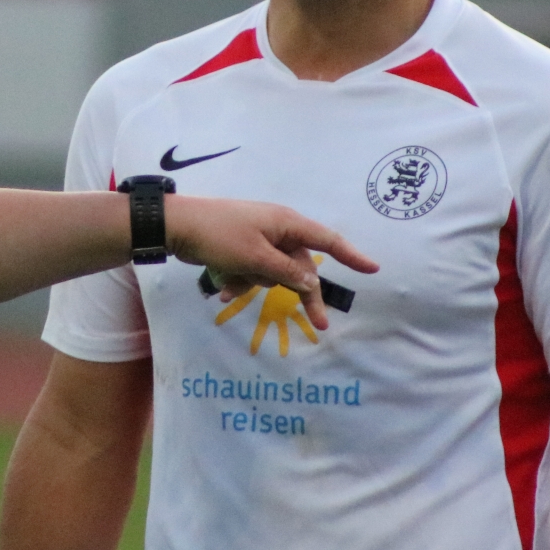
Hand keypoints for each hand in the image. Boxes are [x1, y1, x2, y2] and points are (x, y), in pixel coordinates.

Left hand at [165, 196, 376, 328]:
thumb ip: (286, 272)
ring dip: (255, 282)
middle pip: (301, 268)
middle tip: (319, 325)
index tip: (372, 269)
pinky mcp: (242, 251)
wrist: (177, 227)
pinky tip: (221, 284)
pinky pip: (253, 273)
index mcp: (286, 223)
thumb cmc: (219, 235)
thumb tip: (311, 283)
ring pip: (274, 273)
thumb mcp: (256, 257)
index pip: (327, 240)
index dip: (351, 255)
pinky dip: (240, 280)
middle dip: (301, 292)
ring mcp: (259, 241)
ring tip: (232, 276)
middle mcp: (277, 230)